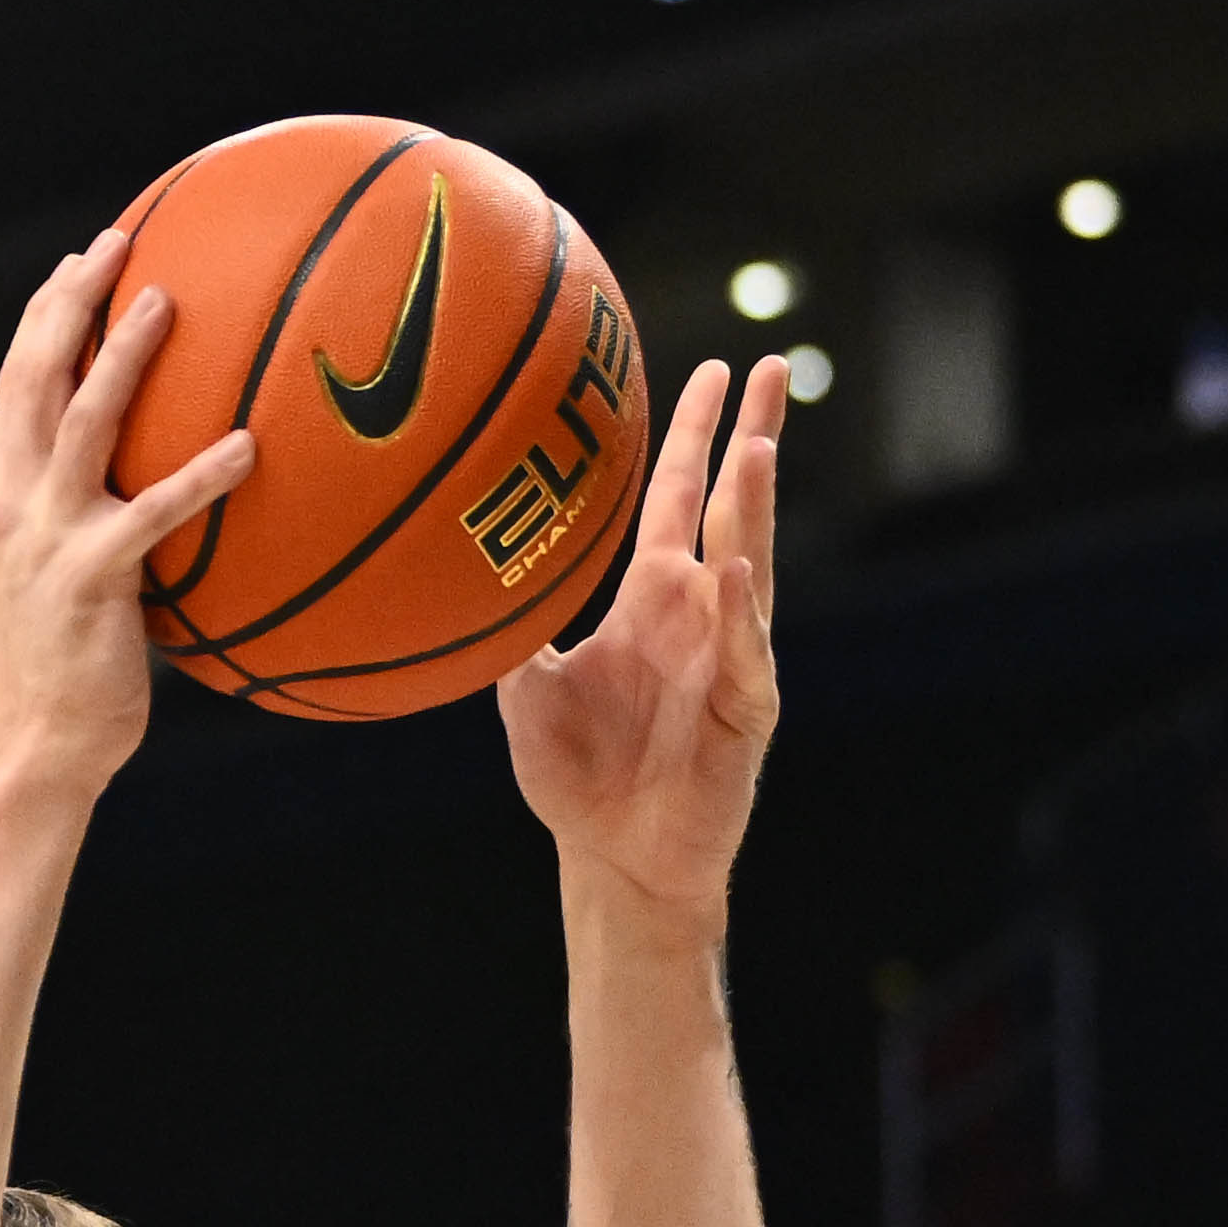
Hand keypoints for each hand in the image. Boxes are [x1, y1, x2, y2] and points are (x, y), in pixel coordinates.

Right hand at [0, 233, 251, 783]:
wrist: (44, 738)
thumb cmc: (74, 657)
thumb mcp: (72, 566)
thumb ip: (102, 510)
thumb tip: (171, 468)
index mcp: (6, 488)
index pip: (17, 378)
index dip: (46, 310)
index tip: (84, 256)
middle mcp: (15, 498)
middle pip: (33, 374)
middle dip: (70, 300)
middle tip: (119, 241)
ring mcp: (48, 535)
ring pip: (80, 422)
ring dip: (122, 356)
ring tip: (166, 301)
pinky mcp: (90, 578)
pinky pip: (154, 513)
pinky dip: (202, 475)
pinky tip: (250, 447)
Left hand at [499, 355, 785, 929]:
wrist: (615, 861)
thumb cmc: (576, 777)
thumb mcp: (525, 688)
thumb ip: (509, 624)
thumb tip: (451, 562)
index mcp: (654, 598)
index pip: (679, 496)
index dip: (697, 434)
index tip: (716, 369)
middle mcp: (701, 614)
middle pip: (735, 507)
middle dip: (756, 437)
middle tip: (776, 365)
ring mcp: (730, 658)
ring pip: (750, 566)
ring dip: (756, 509)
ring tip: (760, 447)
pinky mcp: (745, 711)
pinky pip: (744, 654)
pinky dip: (738, 614)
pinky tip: (728, 572)